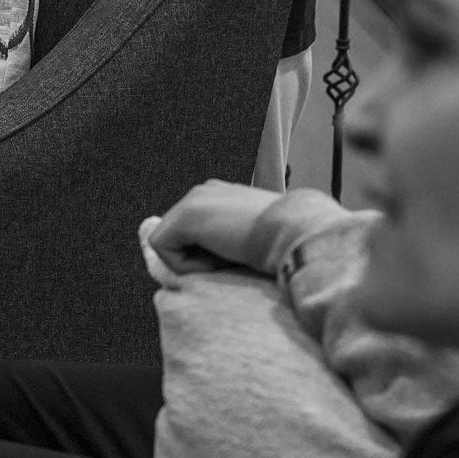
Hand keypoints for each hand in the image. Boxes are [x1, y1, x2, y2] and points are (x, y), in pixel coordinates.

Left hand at [149, 179, 281, 274]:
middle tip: (229, 260)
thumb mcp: (252, 237)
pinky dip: (185, 265)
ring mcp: (193, 200)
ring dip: (193, 261)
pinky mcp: (185, 216)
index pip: (191, 230)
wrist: (296, 234)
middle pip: (175, 237)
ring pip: (167, 244)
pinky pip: (162, 248)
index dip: (205, 254)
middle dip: (197, 256)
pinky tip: (217, 261)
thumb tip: (208, 258)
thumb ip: (226, 238)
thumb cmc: (283, 242)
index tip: (233, 259)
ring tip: (226, 259)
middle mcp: (203, 192)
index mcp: (220, 195)